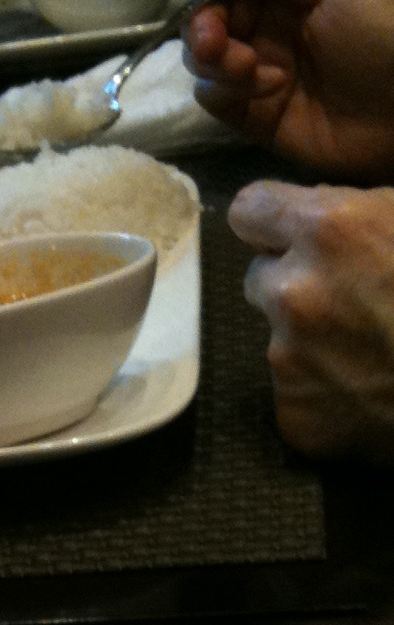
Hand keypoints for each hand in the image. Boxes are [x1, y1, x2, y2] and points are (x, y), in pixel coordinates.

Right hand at [186, 0, 393, 178]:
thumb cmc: (387, 36)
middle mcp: (268, 28)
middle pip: (208, 15)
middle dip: (202, 21)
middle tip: (215, 37)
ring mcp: (259, 73)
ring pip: (203, 59)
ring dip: (212, 58)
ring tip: (245, 66)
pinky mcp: (255, 116)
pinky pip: (215, 99)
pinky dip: (225, 91)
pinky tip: (264, 90)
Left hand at [230, 178, 393, 460]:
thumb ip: (365, 208)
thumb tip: (324, 207)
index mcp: (329, 231)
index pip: (250, 210)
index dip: (272, 222)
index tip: (292, 235)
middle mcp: (293, 292)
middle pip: (261, 278)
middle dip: (298, 283)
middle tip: (355, 298)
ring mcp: (288, 361)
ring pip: (280, 339)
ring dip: (313, 340)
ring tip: (373, 349)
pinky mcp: (294, 417)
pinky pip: (296, 394)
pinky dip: (325, 392)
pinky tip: (371, 389)